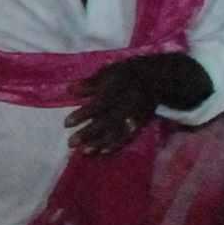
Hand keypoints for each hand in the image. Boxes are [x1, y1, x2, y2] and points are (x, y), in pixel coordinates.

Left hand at [69, 51, 199, 156]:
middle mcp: (127, 104)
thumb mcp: (108, 72)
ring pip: (117, 131)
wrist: (157, 78)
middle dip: (89, 133)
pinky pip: (128, 136)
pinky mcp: (140, 123)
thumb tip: (70, 90)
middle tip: (71, 143)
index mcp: (118, 90)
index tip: (66, 124)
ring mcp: (135, 115)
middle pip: (107, 121)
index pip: (99, 105)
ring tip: (84, 152)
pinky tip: (103, 152)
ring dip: (100, 142)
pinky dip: (115, 144)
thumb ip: (89, 83)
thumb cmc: (126, 74)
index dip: (83, 115)